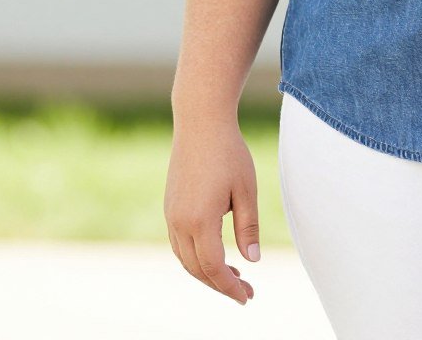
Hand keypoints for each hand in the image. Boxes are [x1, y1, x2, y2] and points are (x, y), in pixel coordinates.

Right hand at [164, 119, 259, 303]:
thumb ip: (248, 229)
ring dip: (207, 274)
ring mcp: (171, 215)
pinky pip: (179, 245)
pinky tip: (216, 257)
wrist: (200, 124)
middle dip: (221, 285)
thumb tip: (252, 261)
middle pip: (196, 269)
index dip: (230, 286)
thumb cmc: (229, 154)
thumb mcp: (247, 191)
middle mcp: (179, 222)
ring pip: (185, 259)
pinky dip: (196, 258)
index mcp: (200, 220)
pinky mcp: (170, 208)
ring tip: (235, 278)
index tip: (247, 297)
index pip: (213, 267)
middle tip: (246, 293)